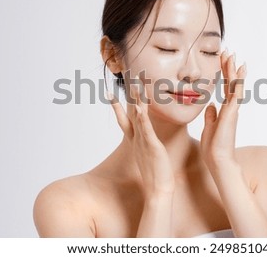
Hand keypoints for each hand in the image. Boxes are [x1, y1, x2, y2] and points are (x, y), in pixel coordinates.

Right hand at [107, 77, 174, 196]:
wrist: (157, 189)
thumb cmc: (154, 173)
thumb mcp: (147, 155)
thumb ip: (145, 145)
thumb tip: (144, 141)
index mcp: (136, 139)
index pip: (125, 119)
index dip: (117, 106)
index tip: (109, 93)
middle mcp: (136, 138)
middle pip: (130, 112)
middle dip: (130, 94)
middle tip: (127, 77)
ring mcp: (142, 141)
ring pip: (138, 117)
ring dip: (136, 100)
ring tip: (135, 84)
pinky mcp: (151, 146)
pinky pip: (145, 130)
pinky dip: (142, 119)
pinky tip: (140, 108)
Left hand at [200, 51, 246, 168]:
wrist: (217, 160)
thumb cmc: (214, 147)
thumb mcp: (209, 127)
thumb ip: (211, 115)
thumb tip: (210, 105)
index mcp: (224, 110)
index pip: (225, 88)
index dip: (224, 74)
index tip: (223, 60)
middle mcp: (230, 108)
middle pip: (231, 83)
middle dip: (229, 67)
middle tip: (228, 52)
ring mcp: (232, 110)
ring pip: (235, 86)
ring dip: (234, 70)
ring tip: (234, 56)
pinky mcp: (232, 113)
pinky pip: (236, 94)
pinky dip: (238, 81)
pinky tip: (240, 70)